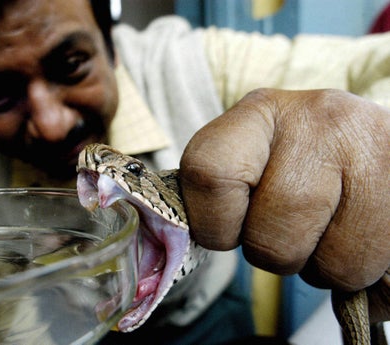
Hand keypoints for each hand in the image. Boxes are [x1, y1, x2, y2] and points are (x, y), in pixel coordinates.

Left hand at [179, 88, 388, 321]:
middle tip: (290, 227)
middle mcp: (321, 120)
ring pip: (334, 265)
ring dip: (324, 265)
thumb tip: (174, 238)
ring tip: (329, 229)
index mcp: (260, 111)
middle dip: (275, 251)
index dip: (215, 223)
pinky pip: (380, 272)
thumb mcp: (247, 156)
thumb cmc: (292, 157)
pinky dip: (364, 272)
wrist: (357, 139)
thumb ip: (216, 191)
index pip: (209, 175)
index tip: (231, 224)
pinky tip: (358, 235)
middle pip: (271, 238)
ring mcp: (374, 151)